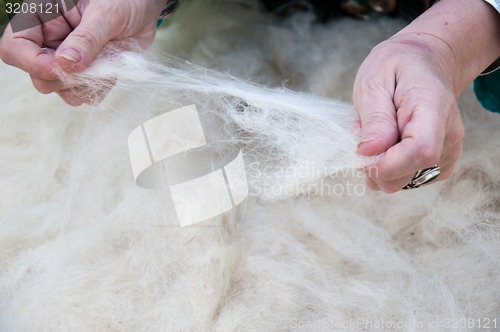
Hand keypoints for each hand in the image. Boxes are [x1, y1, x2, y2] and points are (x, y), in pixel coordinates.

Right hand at [0, 0, 164, 104]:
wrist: (144, 7)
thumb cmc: (124, 0)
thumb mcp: (105, 14)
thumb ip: (86, 39)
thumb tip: (65, 64)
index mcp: (42, 17)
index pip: (15, 48)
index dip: (35, 64)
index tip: (64, 68)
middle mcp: (50, 41)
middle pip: (38, 77)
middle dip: (67, 79)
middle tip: (93, 66)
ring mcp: (67, 60)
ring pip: (62, 90)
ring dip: (87, 85)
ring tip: (107, 63)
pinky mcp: (85, 73)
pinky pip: (84, 93)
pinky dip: (99, 88)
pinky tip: (112, 70)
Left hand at [353, 0, 498, 192]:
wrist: (423, 62)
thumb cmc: (396, 67)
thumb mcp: (374, 81)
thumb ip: (375, 118)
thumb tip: (369, 152)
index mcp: (433, 107)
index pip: (421, 151)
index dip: (387, 164)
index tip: (361, 153)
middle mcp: (448, 134)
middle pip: (409, 174)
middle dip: (374, 164)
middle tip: (361, 132)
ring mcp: (447, 151)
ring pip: (403, 181)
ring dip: (379, 164)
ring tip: (376, 131)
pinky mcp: (439, 163)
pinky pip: (406, 179)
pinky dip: (389, 167)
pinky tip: (386, 143)